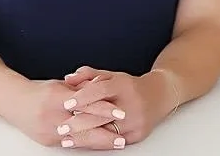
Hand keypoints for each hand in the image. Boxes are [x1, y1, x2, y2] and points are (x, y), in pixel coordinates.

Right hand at [8, 79, 123, 146]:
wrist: (13, 102)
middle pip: (84, 125)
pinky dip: (84, 144)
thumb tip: (100, 90)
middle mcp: (52, 115)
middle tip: (122, 136)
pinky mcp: (47, 140)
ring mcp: (49, 130)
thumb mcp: (60, 85)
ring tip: (114, 143)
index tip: (120, 113)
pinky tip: (97, 145)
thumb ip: (79, 89)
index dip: (104, 109)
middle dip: (105, 132)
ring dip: (98, 142)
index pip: (85, 103)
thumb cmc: (39, 91)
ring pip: (79, 138)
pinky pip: (69, 143)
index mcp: (56, 97)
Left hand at [56, 66, 173, 148]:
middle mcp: (131, 103)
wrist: (158, 96)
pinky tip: (84, 144)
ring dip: (85, 137)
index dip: (82, 97)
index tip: (66, 104)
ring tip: (67, 140)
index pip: (100, 90)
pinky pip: (114, 141)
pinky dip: (98, 143)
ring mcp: (136, 121)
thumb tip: (68, 78)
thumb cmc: (129, 86)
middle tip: (61, 128)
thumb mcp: (110, 76)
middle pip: (102, 115)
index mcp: (123, 85)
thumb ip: (88, 75)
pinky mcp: (138, 134)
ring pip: (107, 132)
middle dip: (79, 123)